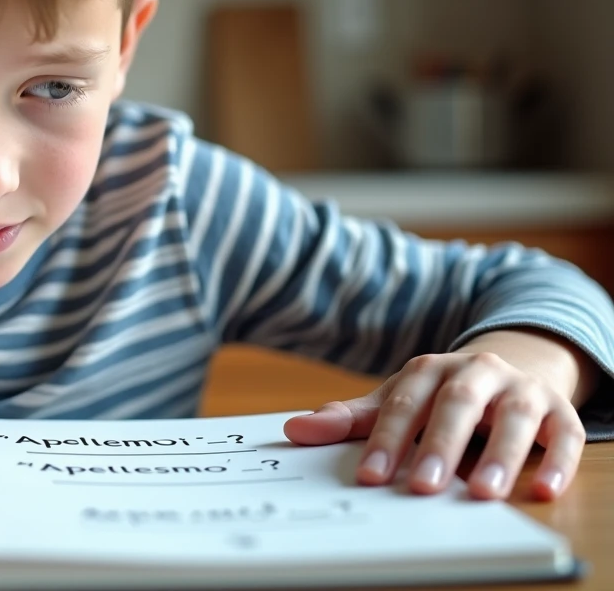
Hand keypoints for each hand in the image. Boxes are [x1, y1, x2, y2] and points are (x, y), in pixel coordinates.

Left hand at [282, 350, 587, 500]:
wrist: (508, 367)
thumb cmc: (439, 395)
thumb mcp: (397, 401)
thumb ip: (351, 420)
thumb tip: (295, 430)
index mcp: (429, 369)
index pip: (404, 403)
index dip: (387, 439)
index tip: (369, 476)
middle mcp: (476, 372)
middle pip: (457, 404)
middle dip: (439, 444)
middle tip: (422, 486)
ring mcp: (520, 388)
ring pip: (514, 416)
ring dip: (500, 454)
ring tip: (482, 493)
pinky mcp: (558, 409)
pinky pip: (565, 432)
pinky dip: (557, 460)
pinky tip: (543, 489)